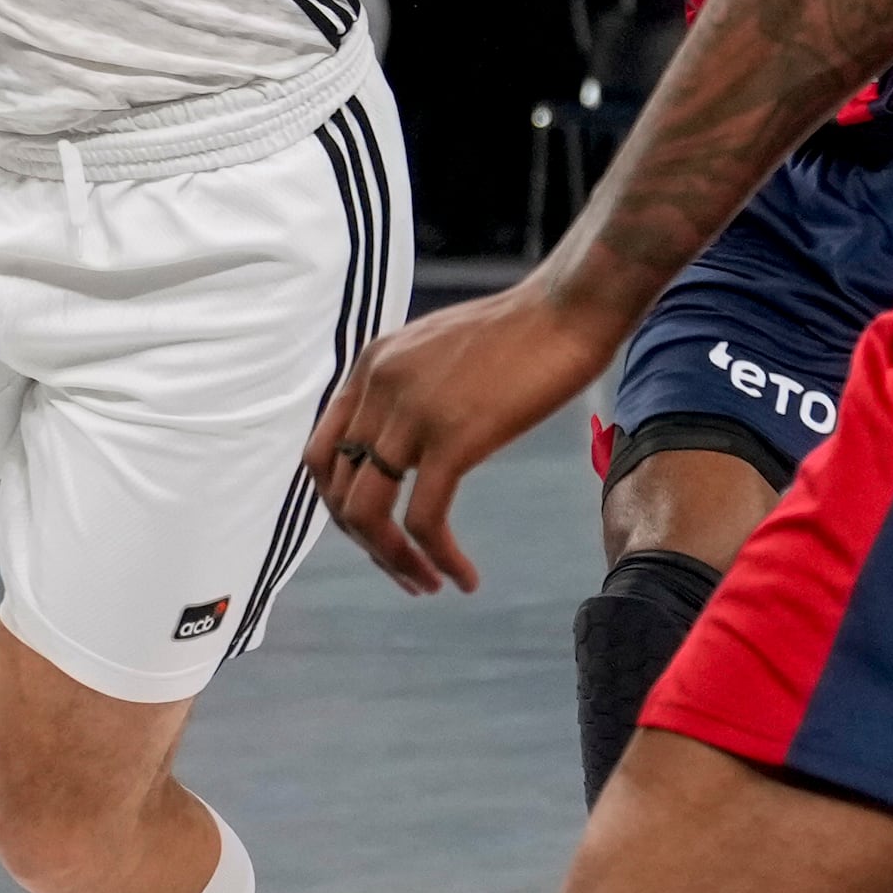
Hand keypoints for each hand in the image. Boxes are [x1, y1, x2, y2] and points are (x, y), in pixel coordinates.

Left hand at [299, 274, 622, 594]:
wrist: (569, 307)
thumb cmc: (522, 332)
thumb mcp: (438, 352)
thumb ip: (408, 390)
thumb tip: (402, 441)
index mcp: (369, 367)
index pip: (323, 454)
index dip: (340, 505)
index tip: (375, 533)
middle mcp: (377, 387)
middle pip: (338, 490)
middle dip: (365, 542)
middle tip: (404, 571)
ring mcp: (411, 412)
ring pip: (368, 512)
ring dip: (392, 559)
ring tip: (426, 585)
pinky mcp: (454, 436)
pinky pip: (425, 518)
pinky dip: (438, 557)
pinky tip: (464, 578)